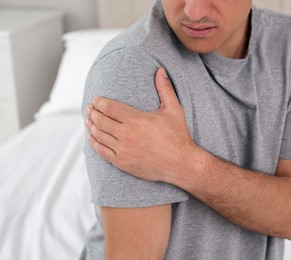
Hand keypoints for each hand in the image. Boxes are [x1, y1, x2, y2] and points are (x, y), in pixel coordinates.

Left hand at [85, 67, 196, 181]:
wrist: (181, 164)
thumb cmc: (178, 136)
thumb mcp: (174, 110)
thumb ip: (164, 89)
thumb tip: (160, 70)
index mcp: (137, 120)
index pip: (109, 107)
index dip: (99, 102)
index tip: (96, 99)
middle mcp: (127, 135)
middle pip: (101, 120)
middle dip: (93, 112)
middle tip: (90, 108)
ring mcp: (123, 150)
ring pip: (99, 135)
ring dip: (91, 126)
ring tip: (89, 120)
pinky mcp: (122, 163)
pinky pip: (102, 151)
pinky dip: (94, 143)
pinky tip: (92, 137)